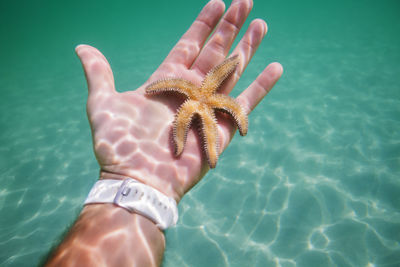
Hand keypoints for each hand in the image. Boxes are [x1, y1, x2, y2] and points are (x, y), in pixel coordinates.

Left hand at [75, 0, 281, 202]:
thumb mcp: (102, 102)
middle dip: (230, 27)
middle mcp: (189, 91)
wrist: (138, 180)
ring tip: (261, 24)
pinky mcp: (221, 127)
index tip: (217, 2)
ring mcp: (207, 108)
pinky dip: (260, 86)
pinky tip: (274, 67)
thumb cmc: (119, 144)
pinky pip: (245, 103)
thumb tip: (82, 48)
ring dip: (247, 47)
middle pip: (214, 52)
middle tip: (245, 2)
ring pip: (232, 71)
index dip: (203, 24)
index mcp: (166, 81)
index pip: (189, 44)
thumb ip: (99, 73)